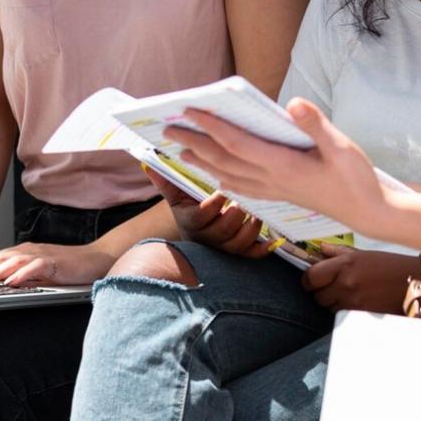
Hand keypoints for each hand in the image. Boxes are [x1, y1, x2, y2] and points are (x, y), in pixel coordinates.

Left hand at [0, 241, 115, 287]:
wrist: (97, 259)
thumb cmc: (69, 267)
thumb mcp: (40, 271)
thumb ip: (21, 275)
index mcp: (24, 253)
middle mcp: (30, 251)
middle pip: (0, 258)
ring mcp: (43, 255)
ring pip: (13, 262)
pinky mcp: (56, 262)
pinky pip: (36, 267)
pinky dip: (22, 274)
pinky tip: (11, 282)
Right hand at [141, 168, 270, 257]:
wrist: (197, 236)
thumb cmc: (190, 209)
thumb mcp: (177, 196)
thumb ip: (166, 181)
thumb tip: (148, 164)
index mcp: (191, 222)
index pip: (201, 216)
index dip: (214, 204)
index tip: (223, 189)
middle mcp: (207, 238)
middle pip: (223, 231)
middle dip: (235, 216)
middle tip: (244, 201)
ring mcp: (223, 248)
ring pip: (238, 245)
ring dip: (250, 230)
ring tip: (256, 214)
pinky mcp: (239, 255)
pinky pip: (251, 256)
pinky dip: (263, 249)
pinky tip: (273, 239)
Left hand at [165, 99, 385, 232]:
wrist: (368, 213)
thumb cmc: (357, 177)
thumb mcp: (342, 146)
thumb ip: (316, 124)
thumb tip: (293, 103)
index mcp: (284, 165)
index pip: (239, 143)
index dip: (214, 127)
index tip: (192, 110)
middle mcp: (273, 180)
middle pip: (225, 160)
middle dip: (195, 143)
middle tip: (169, 128)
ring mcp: (275, 190)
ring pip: (228, 176)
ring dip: (203, 162)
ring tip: (182, 150)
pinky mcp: (281, 196)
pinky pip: (242, 188)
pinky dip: (223, 180)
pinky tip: (217, 178)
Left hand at [301, 245, 416, 312]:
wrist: (415, 282)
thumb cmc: (390, 265)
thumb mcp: (363, 253)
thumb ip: (338, 252)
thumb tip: (320, 249)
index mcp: (345, 264)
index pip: (311, 277)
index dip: (308, 280)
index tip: (312, 280)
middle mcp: (347, 284)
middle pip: (317, 296)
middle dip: (321, 292)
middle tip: (332, 286)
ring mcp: (354, 302)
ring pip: (329, 308)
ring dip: (334, 303)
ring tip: (348, 294)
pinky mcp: (362, 315)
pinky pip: (342, 316)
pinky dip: (345, 310)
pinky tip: (357, 302)